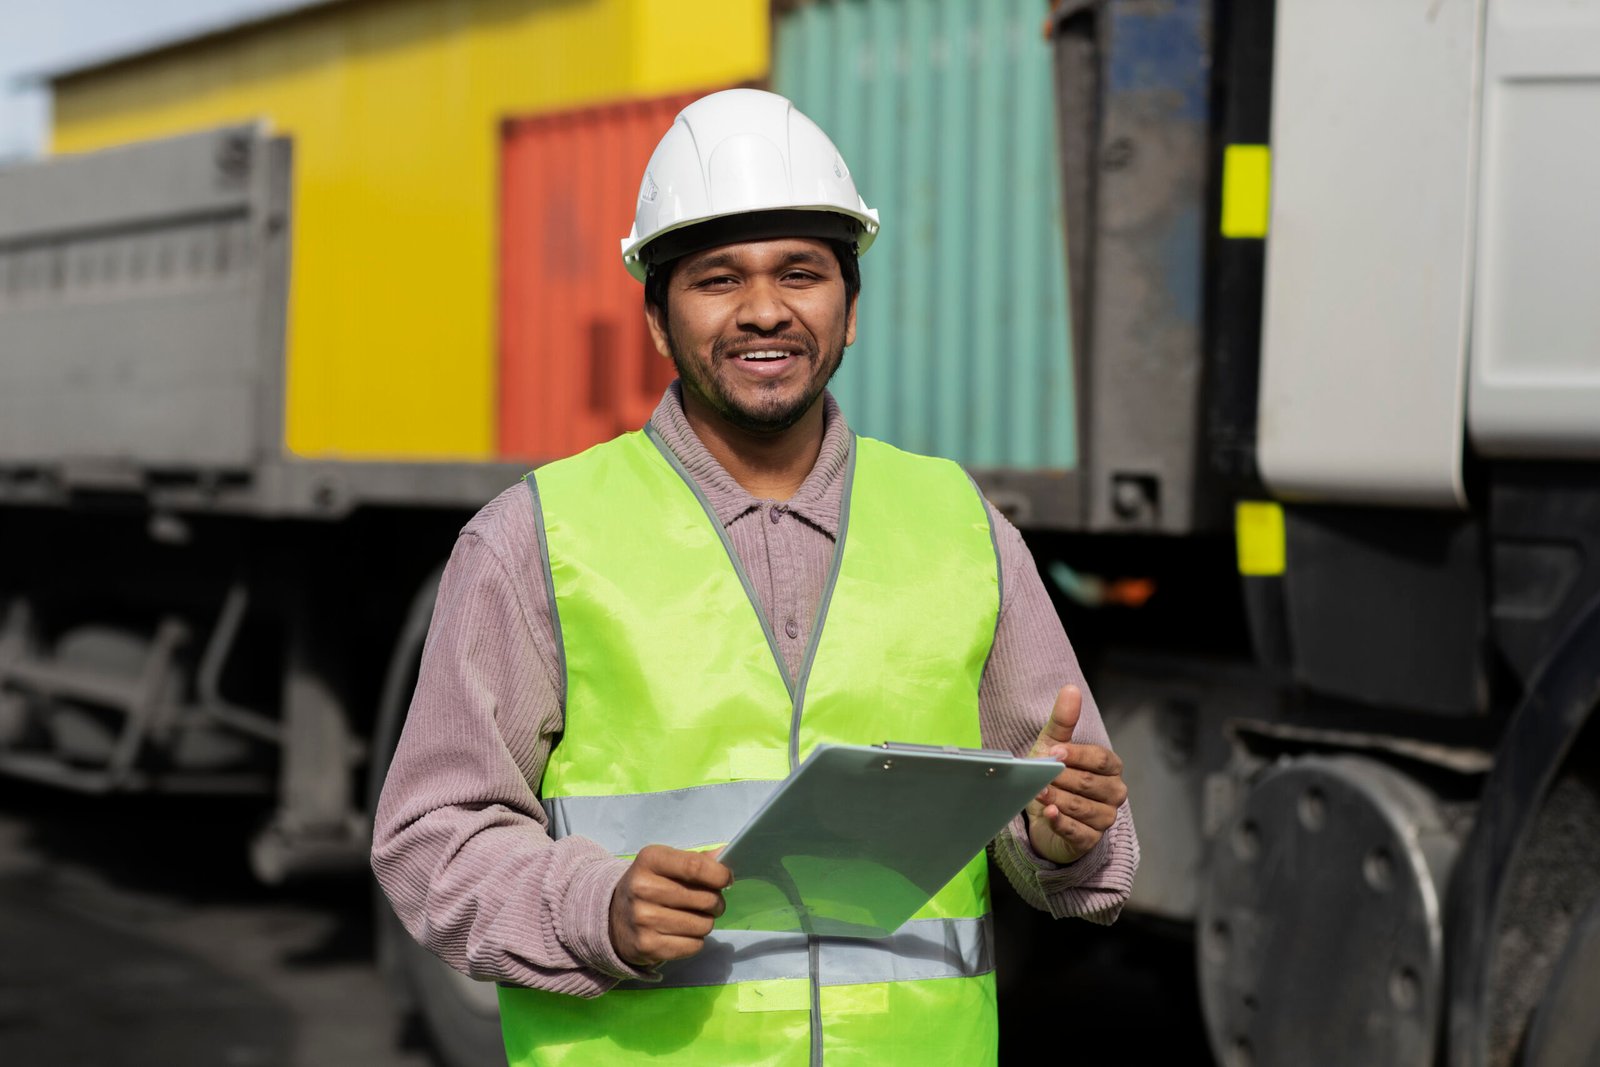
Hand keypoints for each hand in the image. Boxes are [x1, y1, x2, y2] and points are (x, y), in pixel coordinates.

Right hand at [609, 844, 730, 967]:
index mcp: (650, 860)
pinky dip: (695, 940)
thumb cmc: (650, 885)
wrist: (613, 917)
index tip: (726, 880)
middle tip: (711, 903)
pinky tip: (682, 933)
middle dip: (716, 902)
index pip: (695, 866)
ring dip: (706, 922)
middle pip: (705, 899)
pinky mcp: (647, 946)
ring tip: (694, 917)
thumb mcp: (666, 864)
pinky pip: (694, 945)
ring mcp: (643, 919)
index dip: (719, 875)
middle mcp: (643, 888)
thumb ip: (697, 860)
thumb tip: (726, 852)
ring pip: (703, 925)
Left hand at [1024, 684, 1127, 865]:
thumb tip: (1071, 688)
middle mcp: (1114, 792)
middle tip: (1039, 775)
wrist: (1040, 813)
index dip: (1076, 755)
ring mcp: (1105, 818)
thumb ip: (1063, 719)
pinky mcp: (1091, 840)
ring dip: (1058, 799)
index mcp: (1110, 767)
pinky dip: (1061, 822)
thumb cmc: (1052, 775)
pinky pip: (1078, 832)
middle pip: (1090, 784)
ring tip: (1037, 793)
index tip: (1054, 752)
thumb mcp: (1053, 745)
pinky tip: (1049, 813)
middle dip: (1061, 779)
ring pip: (1083, 808)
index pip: (1100, 759)